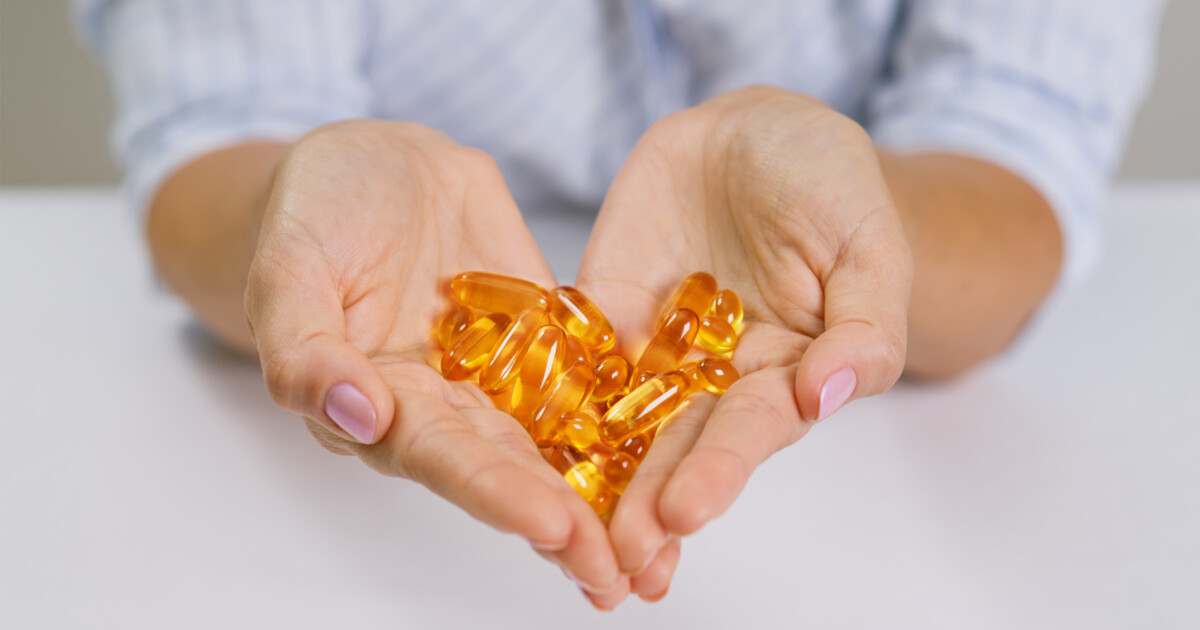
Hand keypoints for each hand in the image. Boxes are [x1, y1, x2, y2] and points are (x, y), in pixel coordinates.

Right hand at [244, 120, 627, 601]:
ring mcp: (503, 374)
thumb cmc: (313, 215)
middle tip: (621, 569)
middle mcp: (450, 406)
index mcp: (385, 404)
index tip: (552, 526)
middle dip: (566, 521)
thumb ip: (304, 346)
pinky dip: (631, 414)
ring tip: (661, 550)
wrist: (375, 167)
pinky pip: (592, 374)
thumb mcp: (288, 269)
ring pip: (558, 441)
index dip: (495, 494)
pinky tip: (683, 451)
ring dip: (605, 495)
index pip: (443, 459)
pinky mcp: (546, 335)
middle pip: (512, 468)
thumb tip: (354, 413)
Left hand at [576, 87, 912, 601]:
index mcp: (784, 375)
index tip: (684, 513)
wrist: (761, 137)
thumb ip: (863, 326)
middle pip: (676, 445)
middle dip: (645, 499)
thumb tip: (829, 394)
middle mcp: (715, 379)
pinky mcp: (604, 310)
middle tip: (614, 552)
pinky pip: (571, 355)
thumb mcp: (869, 249)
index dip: (717, 472)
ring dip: (593, 477)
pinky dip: (544, 396)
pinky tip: (514, 441)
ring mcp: (654, 348)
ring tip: (564, 533)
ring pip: (618, 420)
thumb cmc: (834, 190)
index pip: (749, 433)